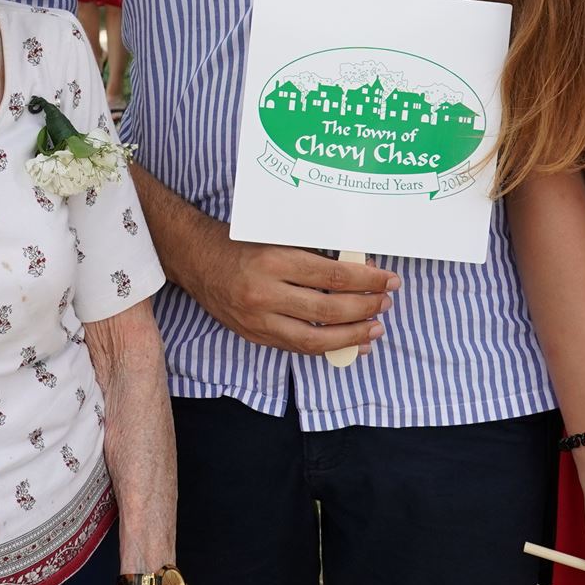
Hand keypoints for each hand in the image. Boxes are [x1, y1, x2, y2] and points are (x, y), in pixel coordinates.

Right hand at [172, 239, 398, 356]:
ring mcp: (257, 319)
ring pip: (314, 338)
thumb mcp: (277, 235)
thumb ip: (314, 252)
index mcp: (273, 260)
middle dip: (365, 308)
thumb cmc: (239, 240)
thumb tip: (360, 269)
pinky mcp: (254, 335)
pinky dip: (327, 348)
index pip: (332, 275)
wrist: (195, 259)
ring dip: (351, 336)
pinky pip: (297, 347)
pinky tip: (349, 345)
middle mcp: (264, 293)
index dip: (366, 280)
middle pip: (327, 309)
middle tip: (386, 303)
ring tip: (375, 329)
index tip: (388, 280)